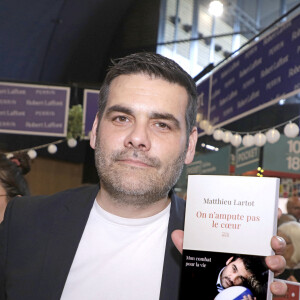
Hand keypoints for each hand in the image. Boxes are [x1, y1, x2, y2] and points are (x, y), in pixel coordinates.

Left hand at [171, 208, 286, 296]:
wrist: (215, 294)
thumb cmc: (212, 269)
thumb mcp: (200, 255)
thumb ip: (189, 245)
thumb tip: (176, 234)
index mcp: (243, 242)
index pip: (259, 228)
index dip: (269, 219)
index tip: (274, 212)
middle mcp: (256, 255)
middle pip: (273, 245)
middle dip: (276, 241)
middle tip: (272, 241)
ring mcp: (262, 271)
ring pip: (278, 264)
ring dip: (278, 262)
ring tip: (270, 262)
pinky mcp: (263, 288)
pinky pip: (277, 288)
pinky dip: (279, 288)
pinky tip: (273, 288)